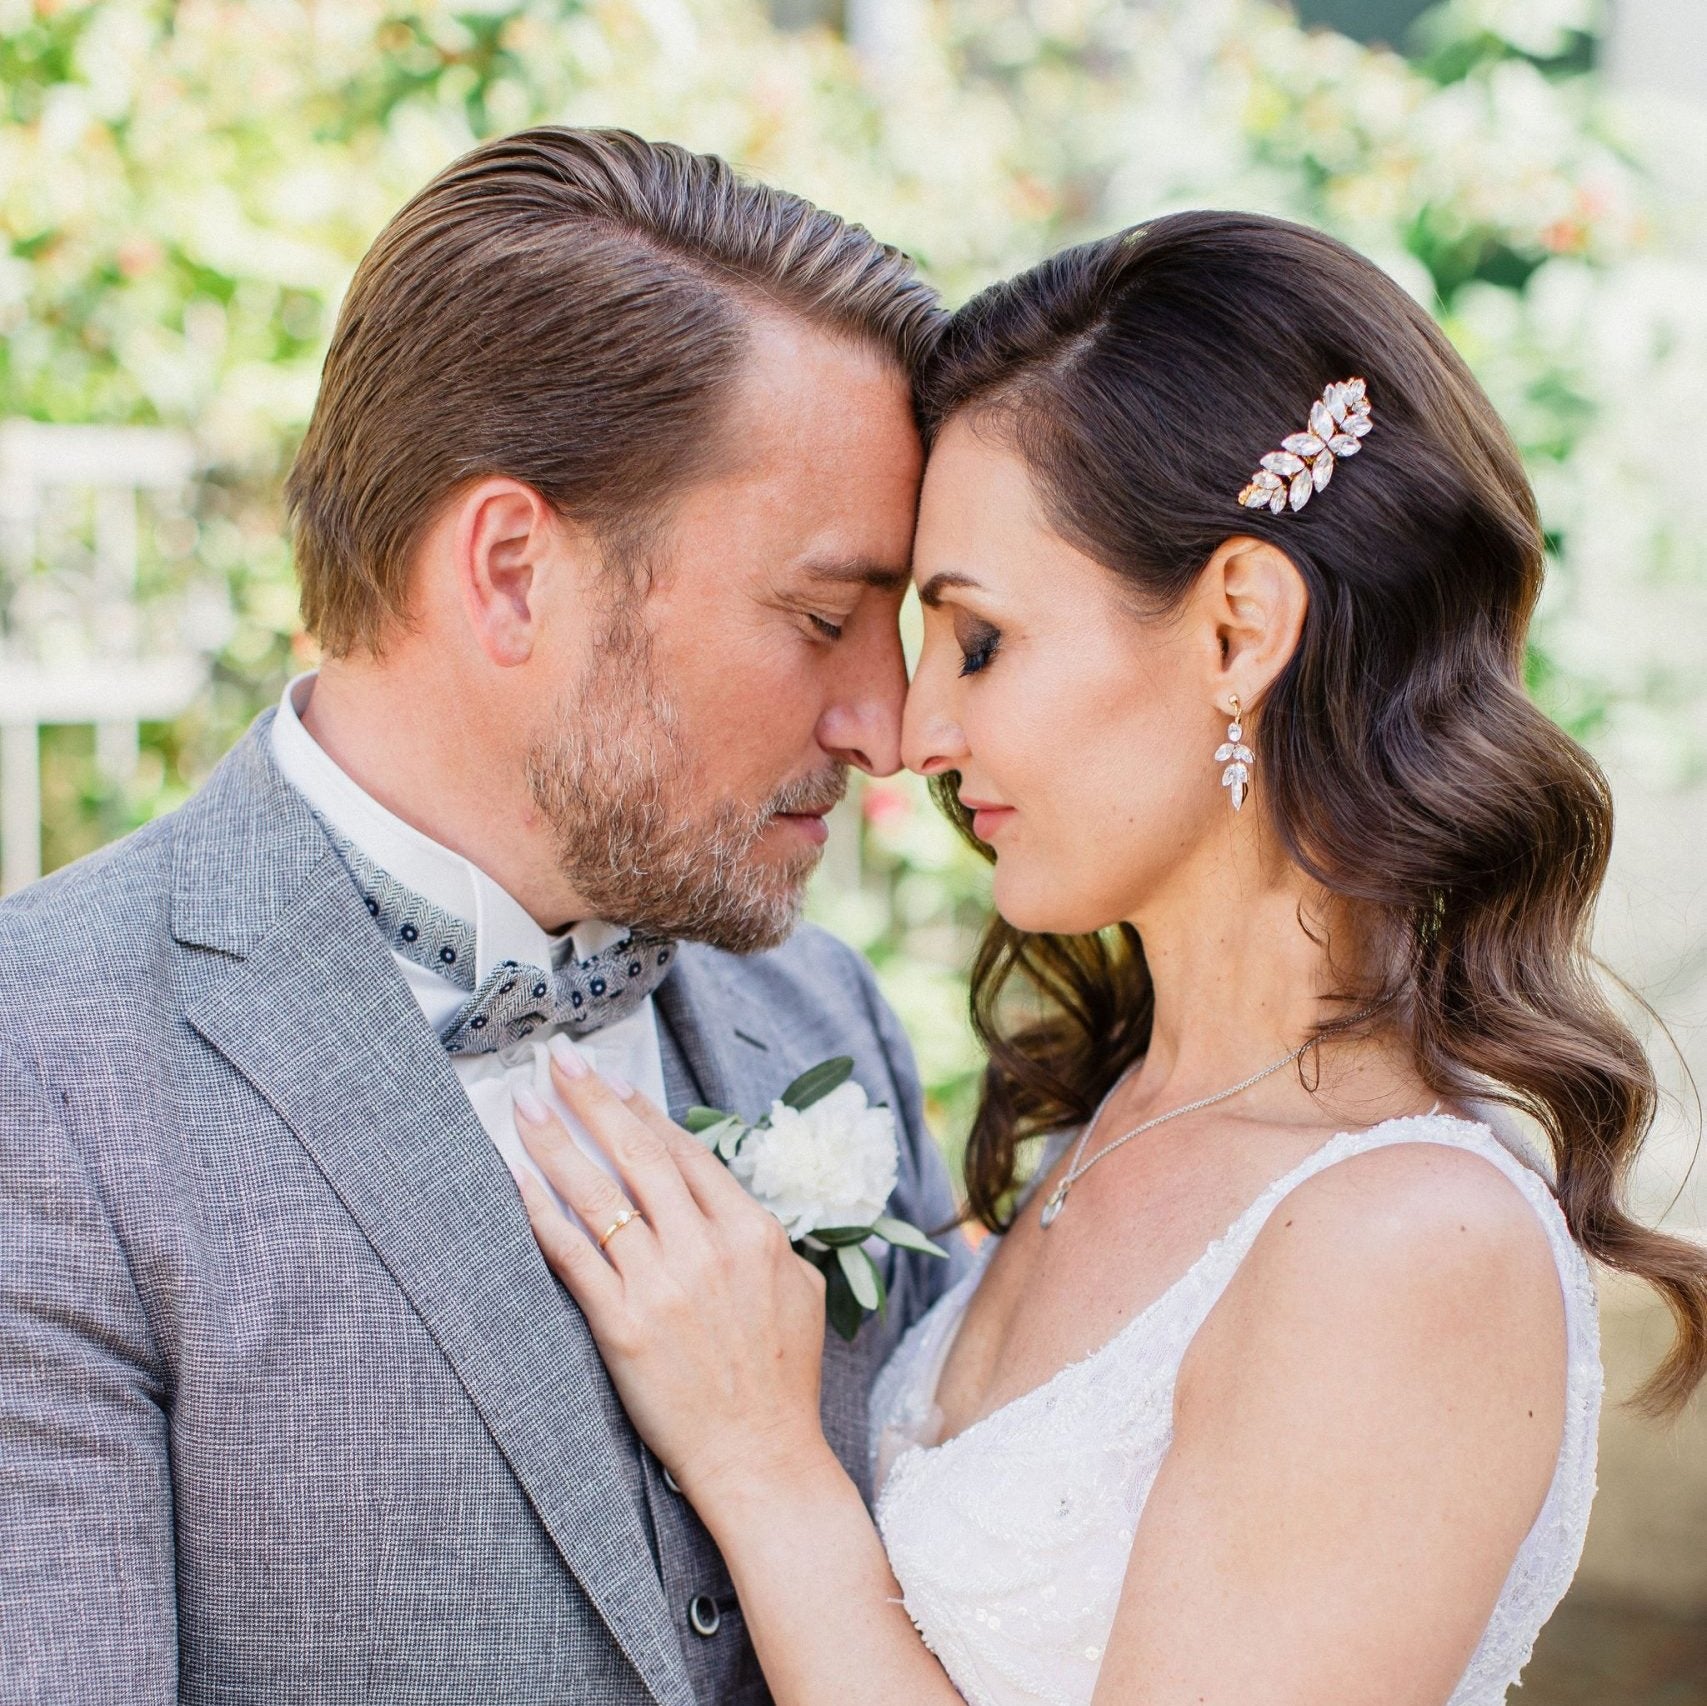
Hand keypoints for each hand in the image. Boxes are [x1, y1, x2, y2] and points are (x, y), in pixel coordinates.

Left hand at [513, 1041, 832, 1515]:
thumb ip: (765, 1236)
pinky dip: (541, 1213)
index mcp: (753, 1232)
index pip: (687, 1154)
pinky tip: (517, 1182)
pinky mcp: (622, 1325)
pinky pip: (572, 1255)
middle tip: (557, 1060)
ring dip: (556, 1143)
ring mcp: (662, 1285)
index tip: (613, 1081)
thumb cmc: (784, 1377)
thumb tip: (729, 1201)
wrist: (761, 1456)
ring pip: (597, 1195)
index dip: (644, 1112)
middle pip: (637, 1156)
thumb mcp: (801, 1287)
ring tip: (523, 1106)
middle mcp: (706, 1248)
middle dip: (592, 1100)